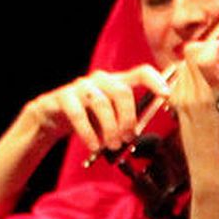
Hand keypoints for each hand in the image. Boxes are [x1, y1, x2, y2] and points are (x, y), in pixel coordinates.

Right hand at [20, 64, 168, 157]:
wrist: (51, 116)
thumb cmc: (87, 118)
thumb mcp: (109, 118)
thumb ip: (124, 120)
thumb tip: (137, 134)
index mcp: (116, 82)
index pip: (140, 73)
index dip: (156, 81)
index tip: (167, 96)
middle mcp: (99, 80)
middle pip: (122, 91)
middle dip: (127, 118)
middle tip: (127, 139)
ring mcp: (81, 86)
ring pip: (101, 102)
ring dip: (110, 128)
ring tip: (111, 146)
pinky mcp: (64, 96)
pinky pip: (79, 114)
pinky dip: (88, 133)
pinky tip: (93, 146)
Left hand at [171, 38, 218, 187]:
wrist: (215, 170)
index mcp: (218, 97)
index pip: (202, 59)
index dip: (211, 46)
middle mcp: (197, 96)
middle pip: (189, 55)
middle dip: (203, 49)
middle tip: (216, 54)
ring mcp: (185, 100)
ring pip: (183, 66)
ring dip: (195, 62)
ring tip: (210, 71)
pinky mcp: (177, 106)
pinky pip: (178, 80)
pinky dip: (188, 76)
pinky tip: (200, 84)